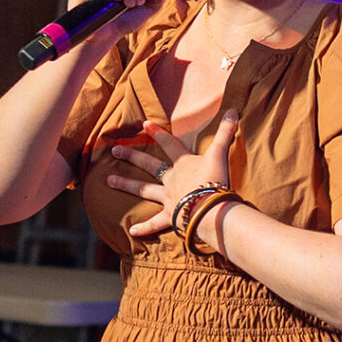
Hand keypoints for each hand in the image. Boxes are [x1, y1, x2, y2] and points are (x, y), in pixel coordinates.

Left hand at [107, 109, 238, 236]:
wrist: (210, 208)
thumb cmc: (215, 180)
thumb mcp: (220, 153)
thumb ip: (225, 132)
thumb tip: (233, 110)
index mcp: (183, 164)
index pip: (168, 144)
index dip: (157, 133)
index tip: (143, 124)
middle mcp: (171, 180)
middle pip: (149, 165)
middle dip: (132, 156)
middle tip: (114, 150)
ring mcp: (168, 198)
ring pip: (144, 190)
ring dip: (126, 185)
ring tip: (108, 180)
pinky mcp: (170, 217)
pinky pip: (154, 223)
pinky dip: (144, 228)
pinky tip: (131, 232)